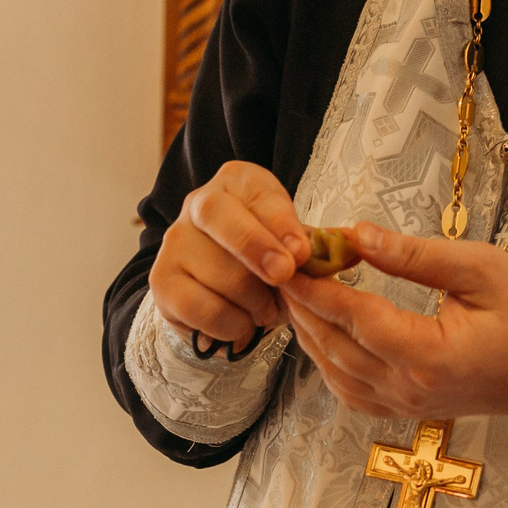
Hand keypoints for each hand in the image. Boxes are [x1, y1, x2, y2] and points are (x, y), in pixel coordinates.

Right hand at [149, 161, 309, 350]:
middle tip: (282, 278)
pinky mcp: (162, 281)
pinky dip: (231, 324)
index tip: (301, 252)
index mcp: (238, 182)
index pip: (257, 193)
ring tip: (268, 309)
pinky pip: (200, 308)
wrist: (222, 287)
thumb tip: (345, 249)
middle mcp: (200, 203)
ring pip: (217, 272)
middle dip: (256, 250)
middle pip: (220, 218)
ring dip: (254, 302)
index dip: (280, 223)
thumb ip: (316, 245)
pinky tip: (244, 324)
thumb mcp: (295, 242)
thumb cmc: (268, 258)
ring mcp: (175, 242)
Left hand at [278, 222, 507, 419]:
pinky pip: (353, 392)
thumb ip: (413, 256)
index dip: (318, 288)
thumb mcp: (480, 268)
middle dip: (304, 306)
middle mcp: (411, 389)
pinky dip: (329, 363)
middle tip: (283, 267)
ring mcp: (409, 406)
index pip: (356, 319)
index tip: (293, 257)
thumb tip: (356, 235)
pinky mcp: (410, 410)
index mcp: (430, 355)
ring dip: (312, 334)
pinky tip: (325, 333)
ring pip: (336, 374)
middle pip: (336, 348)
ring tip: (298, 293)